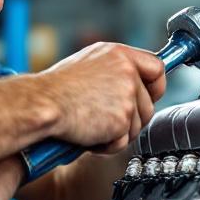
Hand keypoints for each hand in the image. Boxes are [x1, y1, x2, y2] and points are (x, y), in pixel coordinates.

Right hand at [38, 42, 166, 152]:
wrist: (42, 104)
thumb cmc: (55, 90)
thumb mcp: (89, 66)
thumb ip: (115, 72)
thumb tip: (132, 86)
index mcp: (119, 54)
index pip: (157, 67)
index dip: (156, 87)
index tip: (149, 96)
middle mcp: (127, 72)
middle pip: (149, 104)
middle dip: (132, 119)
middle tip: (107, 121)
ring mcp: (127, 96)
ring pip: (137, 126)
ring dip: (117, 134)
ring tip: (91, 126)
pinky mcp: (122, 119)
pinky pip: (123, 141)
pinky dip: (107, 146)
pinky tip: (89, 136)